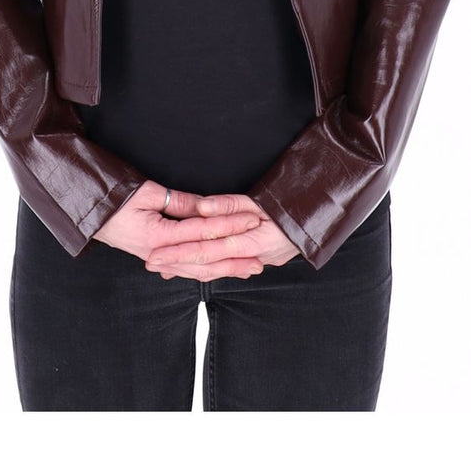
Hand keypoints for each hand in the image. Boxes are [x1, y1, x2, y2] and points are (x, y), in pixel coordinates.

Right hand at [93, 180, 267, 278]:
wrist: (89, 213)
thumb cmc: (115, 199)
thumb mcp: (147, 193)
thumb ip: (179, 202)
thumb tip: (206, 206)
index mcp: (158, 236)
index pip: (201, 231)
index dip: (228, 225)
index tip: (251, 221)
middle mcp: (158, 253)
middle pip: (203, 260)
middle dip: (232, 260)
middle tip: (258, 262)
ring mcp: (156, 258)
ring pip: (194, 270)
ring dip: (221, 270)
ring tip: (245, 271)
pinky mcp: (154, 256)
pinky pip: (182, 268)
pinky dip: (201, 272)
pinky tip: (215, 274)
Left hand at [145, 192, 301, 281]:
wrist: (318, 217)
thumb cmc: (290, 204)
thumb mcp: (260, 199)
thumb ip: (228, 205)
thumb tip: (201, 209)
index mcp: (250, 242)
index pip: (206, 251)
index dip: (178, 254)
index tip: (155, 256)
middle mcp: (253, 257)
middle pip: (207, 266)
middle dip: (178, 266)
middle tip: (152, 265)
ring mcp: (259, 261)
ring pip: (217, 270)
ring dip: (190, 270)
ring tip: (166, 269)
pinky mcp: (261, 259)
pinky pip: (230, 267)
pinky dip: (210, 268)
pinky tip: (194, 269)